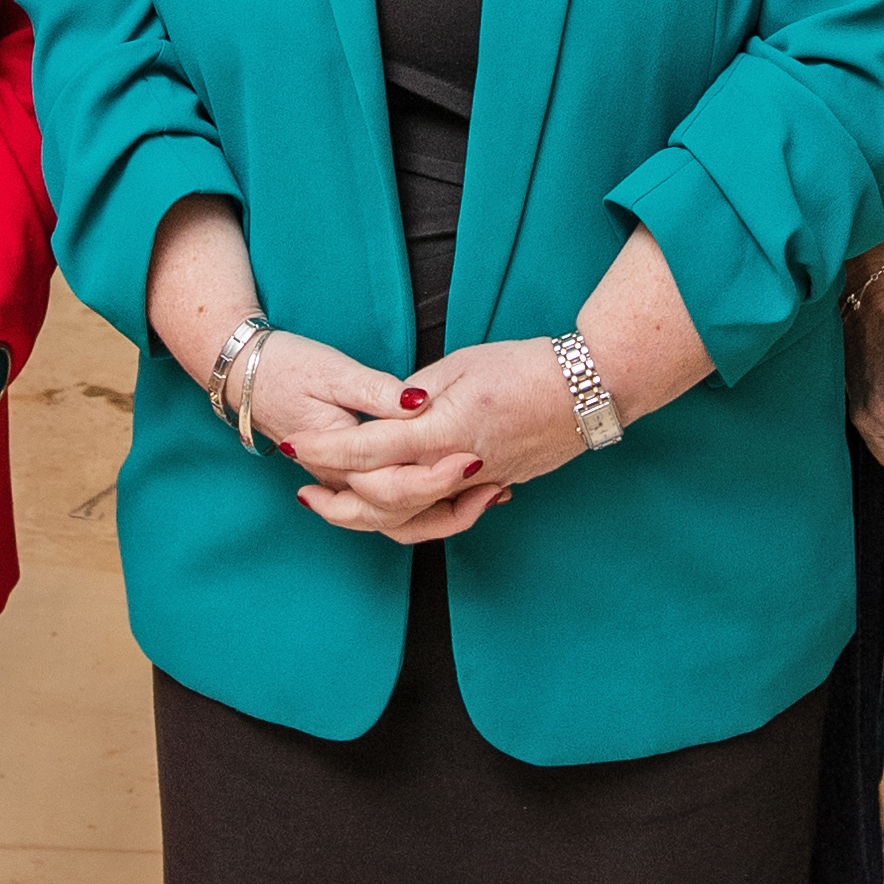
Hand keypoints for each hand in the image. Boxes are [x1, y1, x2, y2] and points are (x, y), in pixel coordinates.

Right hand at [244, 333, 493, 539]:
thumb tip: (419, 402)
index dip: (439, 476)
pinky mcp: (352, 478)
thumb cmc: (289, 366)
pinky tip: (465, 489)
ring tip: (489, 495)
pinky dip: (429, 505)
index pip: (395, 485)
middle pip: (402, 515)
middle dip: (452, 507)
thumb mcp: (335, 372)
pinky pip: (393, 508)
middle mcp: (341, 482)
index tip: (477, 460)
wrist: (248, 374)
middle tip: (495, 484)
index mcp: (339, 458)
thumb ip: (378, 392)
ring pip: (398, 522)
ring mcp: (345, 485)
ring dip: (444, 515)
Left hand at [295, 331, 600, 530]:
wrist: (589, 389)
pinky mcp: (491, 488)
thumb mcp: (461, 364)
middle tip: (303, 488)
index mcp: (441, 429)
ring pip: (409, 519)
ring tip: (338, 505)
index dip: (325, 452)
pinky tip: (392, 507)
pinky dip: (411, 517)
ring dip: (368, 517)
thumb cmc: (526, 365)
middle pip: (380, 500)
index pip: (367, 451)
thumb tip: (386, 412)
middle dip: (335, 498)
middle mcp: (454, 467)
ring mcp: (475, 484)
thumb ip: (415, 394)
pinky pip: (441, 516)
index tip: (294, 448)